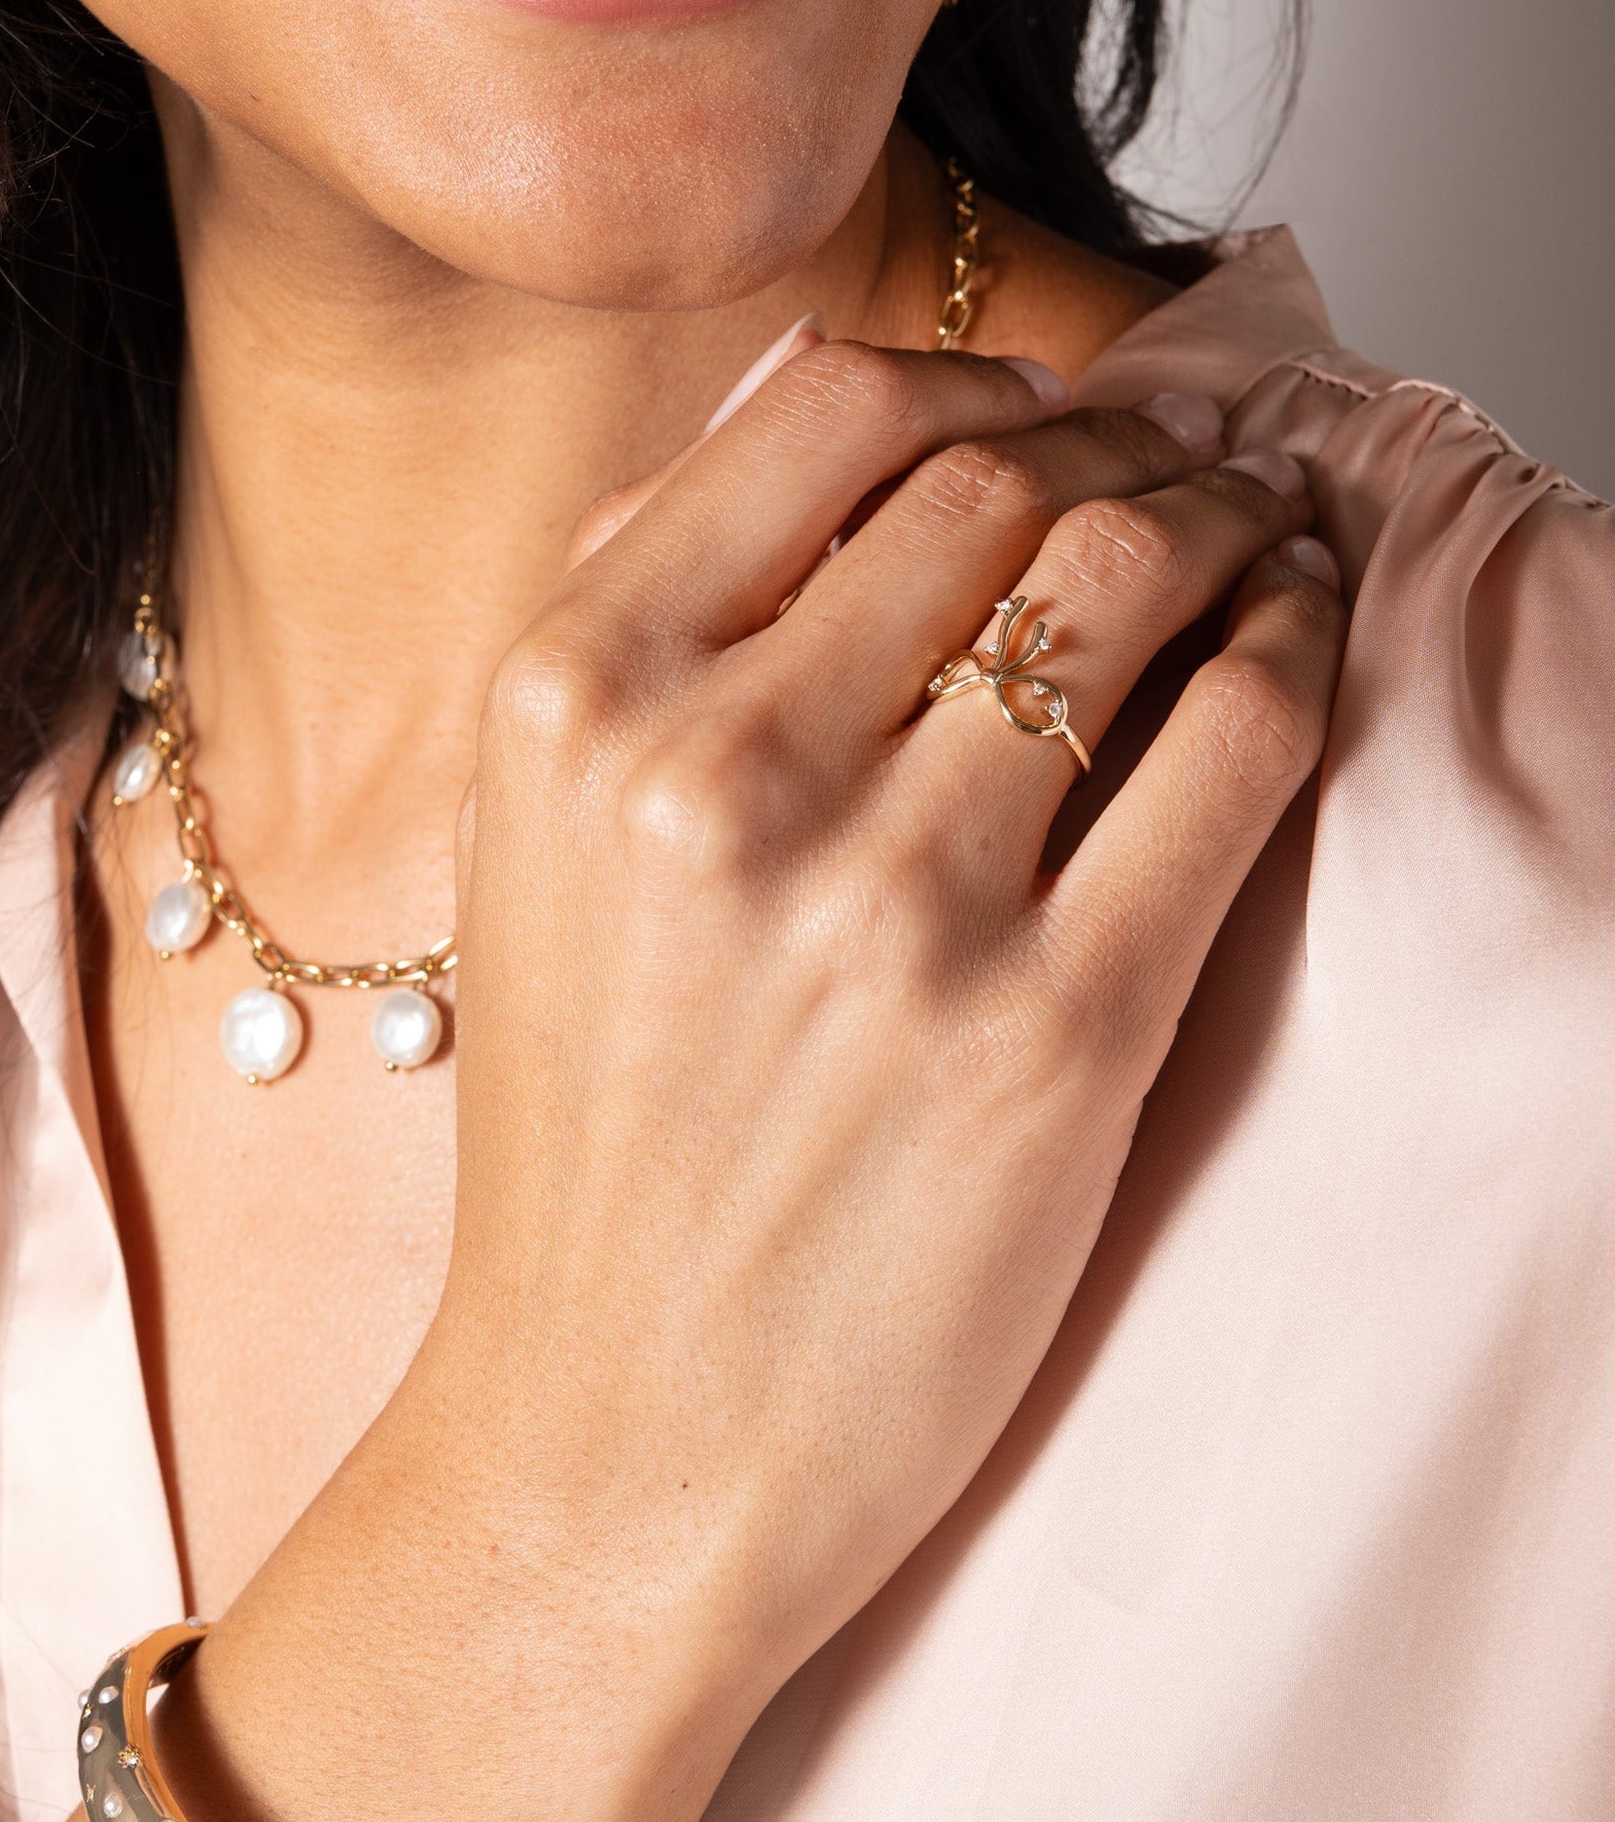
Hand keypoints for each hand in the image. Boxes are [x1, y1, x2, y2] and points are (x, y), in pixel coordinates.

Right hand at [184, 339, 1341, 1821]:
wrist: (619, 1439)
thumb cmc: (590, 1144)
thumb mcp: (532, 841)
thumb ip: (649, 613)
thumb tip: (856, 419)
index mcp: (572, 697)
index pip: (835, 404)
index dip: (977, 382)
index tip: (1035, 419)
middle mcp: (719, 773)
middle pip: (999, 476)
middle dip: (1121, 450)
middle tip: (1178, 479)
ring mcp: (894, 906)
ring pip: (1131, 579)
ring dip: (1225, 529)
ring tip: (1256, 546)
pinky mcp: (1054, 1033)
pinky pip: (1230, 749)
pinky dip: (1288, 658)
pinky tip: (1290, 647)